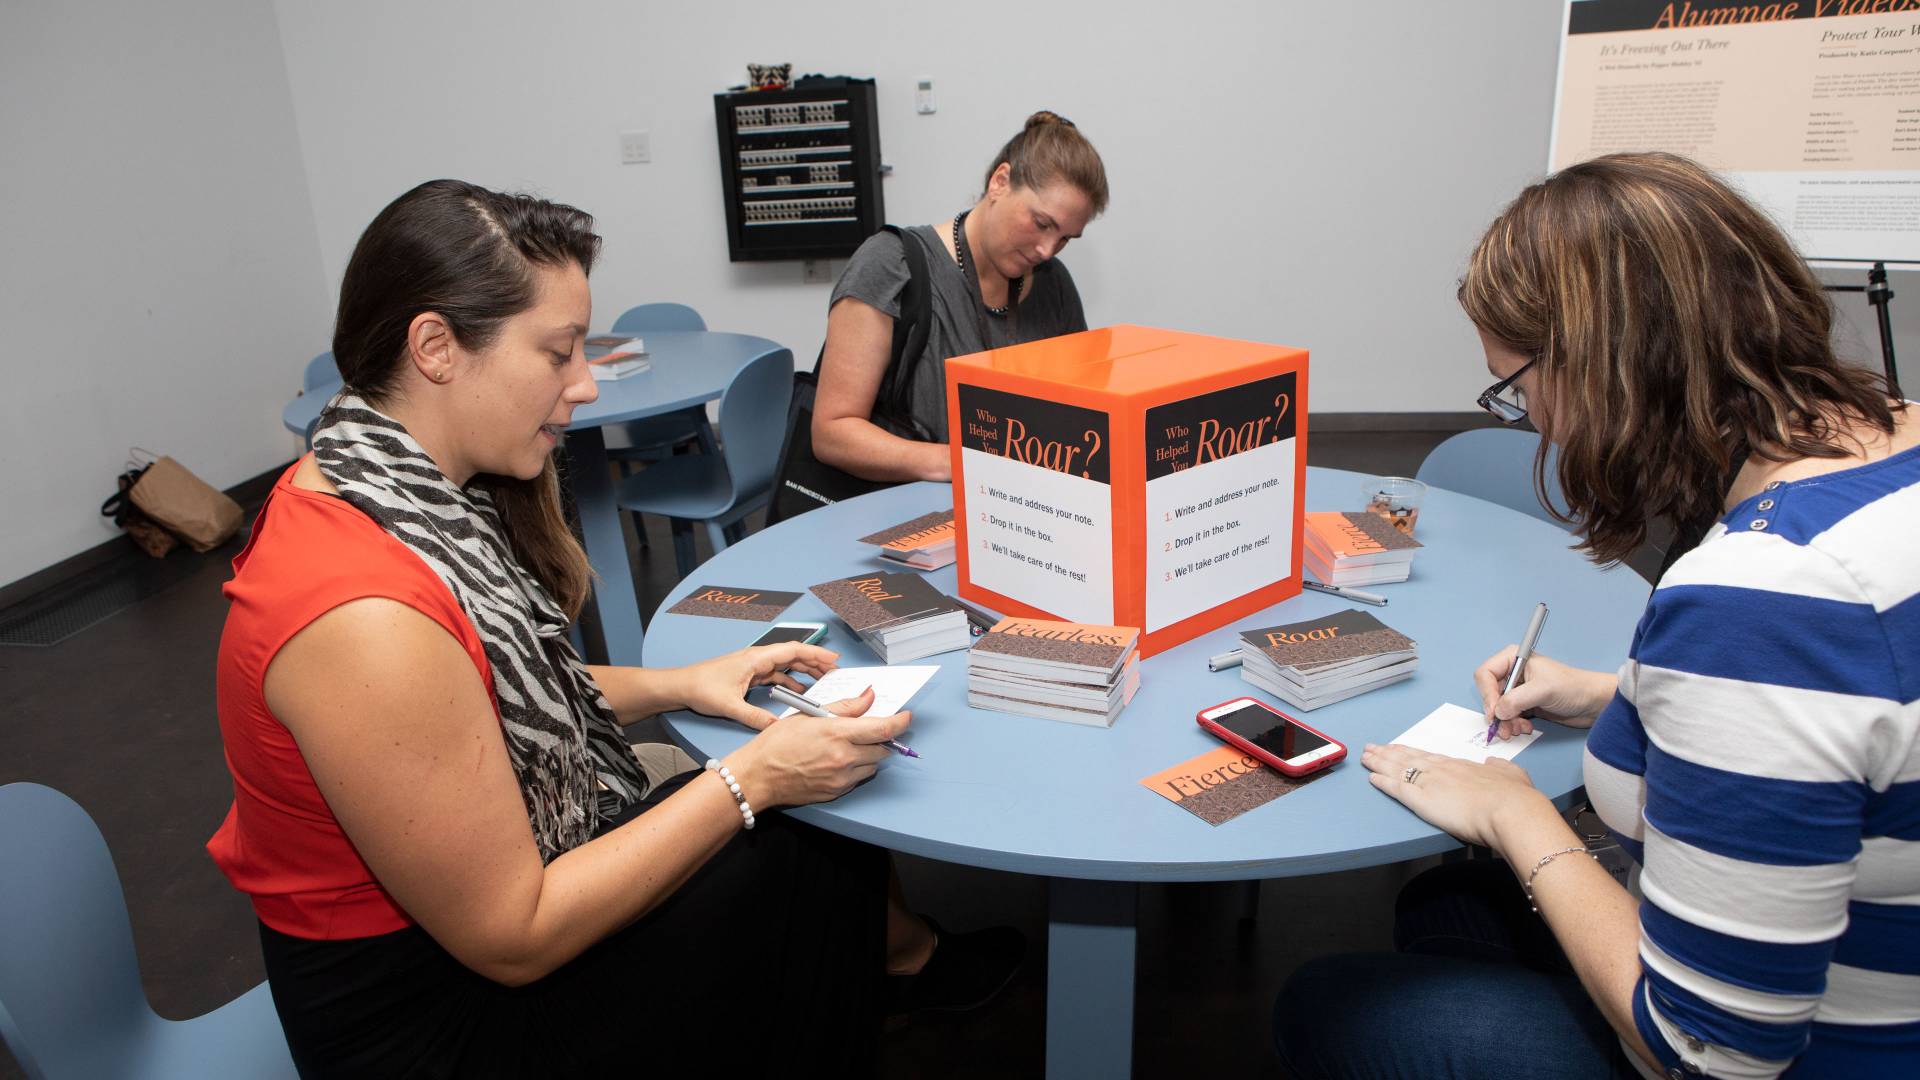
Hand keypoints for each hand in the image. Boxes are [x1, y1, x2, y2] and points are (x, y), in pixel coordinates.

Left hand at [674, 643, 839, 729]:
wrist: (681, 686)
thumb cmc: (701, 688)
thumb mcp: (730, 706)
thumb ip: (755, 718)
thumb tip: (776, 729)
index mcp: (756, 659)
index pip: (793, 651)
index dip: (816, 653)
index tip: (834, 659)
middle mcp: (757, 658)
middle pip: (794, 655)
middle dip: (816, 661)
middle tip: (836, 671)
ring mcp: (754, 666)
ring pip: (786, 664)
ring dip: (805, 669)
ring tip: (823, 679)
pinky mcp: (750, 674)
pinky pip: (777, 674)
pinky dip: (791, 679)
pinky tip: (799, 689)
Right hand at [727, 687, 912, 807]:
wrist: (758, 776)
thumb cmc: (777, 743)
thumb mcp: (809, 715)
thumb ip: (844, 707)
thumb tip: (869, 697)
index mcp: (838, 734)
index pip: (883, 729)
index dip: (900, 722)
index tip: (906, 716)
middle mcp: (845, 758)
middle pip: (883, 749)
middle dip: (882, 739)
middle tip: (870, 730)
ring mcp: (842, 778)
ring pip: (873, 765)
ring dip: (869, 754)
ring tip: (847, 745)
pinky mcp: (837, 792)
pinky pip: (858, 778)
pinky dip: (856, 768)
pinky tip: (837, 760)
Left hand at [1359, 743, 1555, 849]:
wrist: (1510, 810)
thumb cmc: (1515, 797)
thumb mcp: (1512, 774)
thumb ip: (1500, 767)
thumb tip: (1494, 762)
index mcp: (1461, 766)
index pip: (1429, 757)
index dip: (1411, 752)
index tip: (1399, 748)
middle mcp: (1442, 770)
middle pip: (1408, 759)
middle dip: (1388, 753)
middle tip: (1372, 747)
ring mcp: (1430, 783)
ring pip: (1398, 769)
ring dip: (1379, 763)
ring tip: (1365, 757)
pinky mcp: (1422, 800)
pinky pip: (1397, 788)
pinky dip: (1383, 782)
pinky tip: (1372, 778)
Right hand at [1474, 648, 1615, 739]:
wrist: (1594, 703)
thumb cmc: (1573, 688)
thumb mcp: (1543, 690)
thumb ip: (1517, 699)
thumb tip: (1497, 713)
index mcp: (1514, 659)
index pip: (1485, 674)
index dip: (1487, 694)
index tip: (1495, 712)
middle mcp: (1513, 673)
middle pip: (1489, 693)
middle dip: (1497, 712)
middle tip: (1504, 728)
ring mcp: (1518, 690)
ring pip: (1498, 708)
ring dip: (1505, 722)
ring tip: (1519, 729)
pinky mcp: (1525, 705)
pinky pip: (1508, 716)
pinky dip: (1513, 725)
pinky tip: (1526, 728)